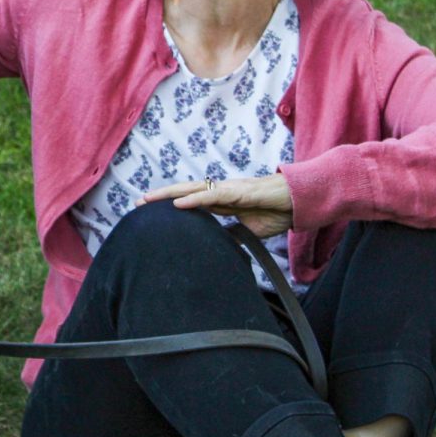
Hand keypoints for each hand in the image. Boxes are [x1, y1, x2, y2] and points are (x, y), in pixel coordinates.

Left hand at [136, 173, 293, 238]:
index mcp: (221, 200)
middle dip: (160, 198)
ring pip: (192, 189)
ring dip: (169, 195)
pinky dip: (194, 198)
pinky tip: (178, 203)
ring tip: (148, 200)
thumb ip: (231, 235)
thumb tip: (218, 247)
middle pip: (184, 192)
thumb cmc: (276, 212)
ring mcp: (228, 189)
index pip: (189, 201)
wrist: (298, 201)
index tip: (149, 213)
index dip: (169, 205)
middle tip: (137, 205)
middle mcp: (220, 191)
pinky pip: (212, 194)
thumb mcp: (248, 231)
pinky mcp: (238, 192)